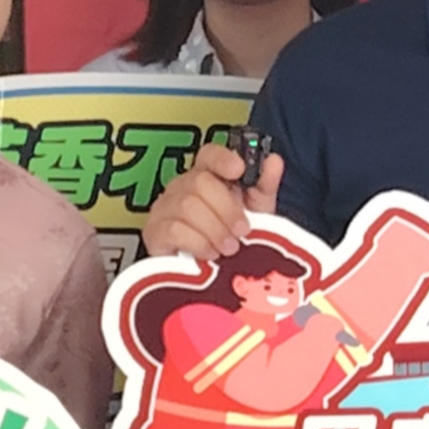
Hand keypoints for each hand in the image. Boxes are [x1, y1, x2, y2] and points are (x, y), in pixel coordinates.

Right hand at [143, 142, 278, 261]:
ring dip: (214, 229)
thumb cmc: (231, 237)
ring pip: (187, 205)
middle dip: (227, 208)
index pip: (209, 154)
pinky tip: (209, 254)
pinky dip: (198, 242)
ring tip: (229, 248)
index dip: (222, 158)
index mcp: (208, 176)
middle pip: (199, 181)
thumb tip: (273, 160)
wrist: (212, 274)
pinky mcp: (155, 232)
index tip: (239, 170)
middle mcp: (182, 186)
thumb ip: (264, 186)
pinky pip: (174, 229)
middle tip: (242, 231)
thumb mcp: (256, 213)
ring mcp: (165, 207)